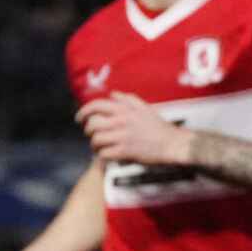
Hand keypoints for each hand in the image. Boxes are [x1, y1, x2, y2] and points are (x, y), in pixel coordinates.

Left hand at [76, 92, 193, 164]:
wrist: (173, 143)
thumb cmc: (159, 126)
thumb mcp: (145, 107)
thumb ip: (127, 99)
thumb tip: (112, 94)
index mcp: (125, 110)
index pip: (96, 106)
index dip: (83, 112)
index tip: (79, 119)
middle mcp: (121, 121)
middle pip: (92, 125)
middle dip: (88, 131)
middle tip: (92, 135)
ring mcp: (122, 136)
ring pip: (96, 140)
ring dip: (94, 145)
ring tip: (99, 147)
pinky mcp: (125, 151)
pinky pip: (103, 154)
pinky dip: (102, 156)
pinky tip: (107, 155)